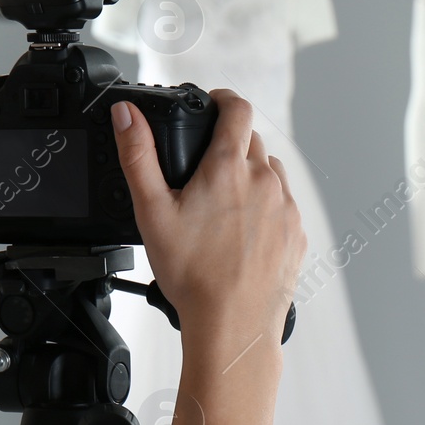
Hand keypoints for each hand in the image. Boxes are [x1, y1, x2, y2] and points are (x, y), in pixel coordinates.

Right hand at [111, 89, 304, 356]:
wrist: (233, 325)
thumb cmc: (193, 275)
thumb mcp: (152, 211)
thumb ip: (138, 156)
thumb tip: (126, 114)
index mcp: (229, 168)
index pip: (237, 108)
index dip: (222, 99)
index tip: (212, 104)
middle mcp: (266, 181)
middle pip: (251, 142)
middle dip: (229, 145)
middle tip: (204, 171)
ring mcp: (286, 208)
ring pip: (270, 173)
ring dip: (250, 177)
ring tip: (223, 207)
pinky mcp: (297, 234)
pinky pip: (283, 207)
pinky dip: (266, 209)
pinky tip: (243, 234)